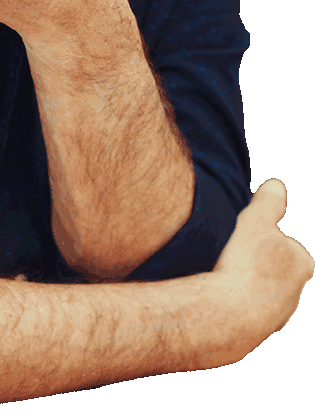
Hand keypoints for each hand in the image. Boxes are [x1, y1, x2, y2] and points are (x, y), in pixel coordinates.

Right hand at [209, 179, 313, 360]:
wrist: (229, 314)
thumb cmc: (246, 263)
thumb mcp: (257, 220)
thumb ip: (269, 202)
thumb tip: (277, 185)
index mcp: (303, 264)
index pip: (286, 242)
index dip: (262, 234)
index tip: (243, 233)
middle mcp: (295, 295)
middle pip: (272, 267)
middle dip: (254, 260)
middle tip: (230, 252)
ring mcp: (275, 317)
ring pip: (257, 289)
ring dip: (241, 281)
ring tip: (218, 271)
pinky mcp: (254, 332)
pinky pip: (242, 308)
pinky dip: (231, 300)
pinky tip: (215, 291)